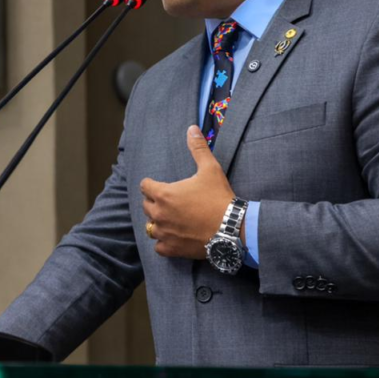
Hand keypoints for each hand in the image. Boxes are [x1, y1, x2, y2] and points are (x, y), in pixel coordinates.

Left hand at [140, 125, 236, 258]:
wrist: (233, 228)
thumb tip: (191, 128)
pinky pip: (158, 246)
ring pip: (150, 226)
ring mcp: (164, 233)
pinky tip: (173, 237)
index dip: (153, 184)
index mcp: (163, 194)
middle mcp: (159, 214)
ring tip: (171, 219)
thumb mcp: (210, 169)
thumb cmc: (219, 198)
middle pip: (146, 205)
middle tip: (171, 202)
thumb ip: (198, 148)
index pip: (145, 186)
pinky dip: (163, 242)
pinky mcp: (171, 249)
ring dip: (158, 222)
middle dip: (155, 202)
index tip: (163, 186)